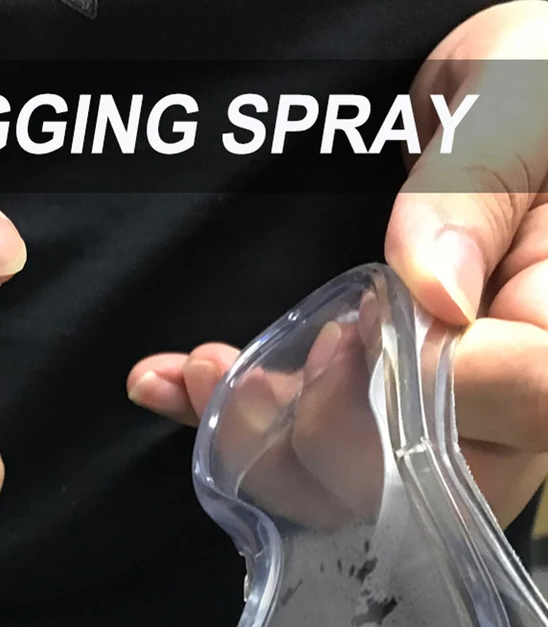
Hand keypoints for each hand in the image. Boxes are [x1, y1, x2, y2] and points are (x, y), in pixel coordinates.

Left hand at [128, 0, 547, 528]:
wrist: (476, 110)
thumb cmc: (525, 86)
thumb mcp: (518, 102)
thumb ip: (479, 193)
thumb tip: (437, 295)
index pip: (520, 398)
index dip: (414, 388)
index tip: (346, 335)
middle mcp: (515, 392)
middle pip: (423, 475)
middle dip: (312, 431)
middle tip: (256, 368)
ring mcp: (447, 412)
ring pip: (354, 484)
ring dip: (256, 440)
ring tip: (205, 372)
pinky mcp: (381, 410)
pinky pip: (306, 451)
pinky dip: (228, 426)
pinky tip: (171, 388)